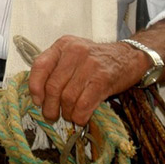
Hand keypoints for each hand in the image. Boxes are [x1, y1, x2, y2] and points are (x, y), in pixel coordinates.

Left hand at [27, 35, 146, 125]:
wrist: (129, 56)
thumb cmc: (98, 59)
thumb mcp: (73, 54)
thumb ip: (56, 67)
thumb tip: (38, 95)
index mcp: (63, 45)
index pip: (40, 66)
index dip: (35, 87)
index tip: (37, 100)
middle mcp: (75, 52)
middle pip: (53, 86)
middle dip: (50, 107)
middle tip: (51, 115)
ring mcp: (90, 65)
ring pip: (67, 98)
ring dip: (66, 113)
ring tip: (69, 115)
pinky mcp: (103, 80)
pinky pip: (83, 105)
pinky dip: (79, 116)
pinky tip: (80, 118)